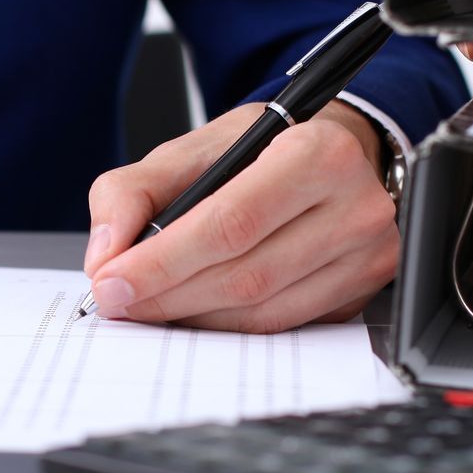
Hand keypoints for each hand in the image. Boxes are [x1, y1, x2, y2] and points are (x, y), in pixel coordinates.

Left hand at [82, 101, 397, 332]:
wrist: (334, 154)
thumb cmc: (264, 149)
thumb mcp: (193, 147)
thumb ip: (131, 190)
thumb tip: (105, 256)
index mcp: (316, 154)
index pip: (230, 224)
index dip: (162, 262)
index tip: (112, 282)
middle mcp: (355, 206)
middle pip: (245, 275)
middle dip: (169, 296)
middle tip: (120, 301)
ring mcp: (366, 255)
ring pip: (263, 311)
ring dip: (194, 317)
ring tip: (151, 306)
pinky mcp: (361, 292)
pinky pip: (282, 324)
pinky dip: (227, 325)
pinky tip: (195, 310)